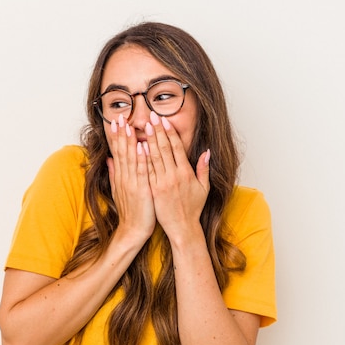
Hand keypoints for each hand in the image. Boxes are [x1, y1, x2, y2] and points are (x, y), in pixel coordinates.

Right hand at [106, 114, 155, 242]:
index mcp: (120, 176)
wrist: (133, 230)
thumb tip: (109, 159)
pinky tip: (142, 146)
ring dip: (129, 141)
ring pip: (130, 158)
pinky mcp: (141, 190)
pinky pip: (142, 172)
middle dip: (120, 133)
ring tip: (128, 125)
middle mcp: (124, 177)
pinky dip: (141, 159)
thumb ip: (114, 173)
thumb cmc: (131, 211)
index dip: (116, 136)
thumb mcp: (119, 190)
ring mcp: (131, 183)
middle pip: (121, 151)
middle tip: (120, 116)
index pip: (117, 151)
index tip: (116, 121)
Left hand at [143, 112, 209, 239]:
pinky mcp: (153, 190)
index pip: (177, 148)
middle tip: (151, 117)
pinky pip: (147, 171)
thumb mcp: (203, 188)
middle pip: (164, 149)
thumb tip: (206, 151)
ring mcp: (162, 183)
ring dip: (148, 140)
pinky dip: (142, 158)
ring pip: (154, 157)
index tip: (165, 120)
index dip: (170, 133)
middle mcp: (174, 176)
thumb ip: (204, 168)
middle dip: (157, 131)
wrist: (182, 227)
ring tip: (143, 127)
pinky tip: (137, 147)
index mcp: (186, 173)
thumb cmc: (192, 208)